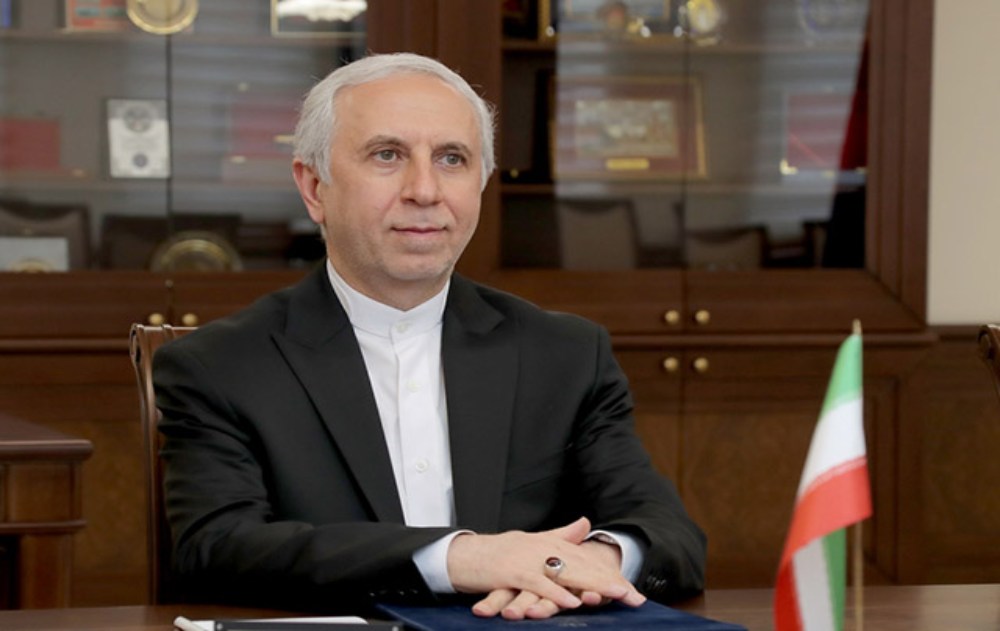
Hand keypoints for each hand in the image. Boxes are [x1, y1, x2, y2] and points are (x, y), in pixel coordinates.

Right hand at [446, 517, 644, 618]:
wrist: (464, 554)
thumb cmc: (499, 553)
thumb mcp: (534, 542)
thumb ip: (562, 534)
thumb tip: (585, 523)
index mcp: (550, 543)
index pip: (586, 560)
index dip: (610, 575)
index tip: (632, 592)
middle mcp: (543, 548)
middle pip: (582, 565)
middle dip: (609, 581)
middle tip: (632, 596)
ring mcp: (528, 559)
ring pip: (566, 572)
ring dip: (591, 584)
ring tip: (614, 595)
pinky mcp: (513, 571)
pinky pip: (538, 583)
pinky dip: (556, 593)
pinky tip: (573, 602)